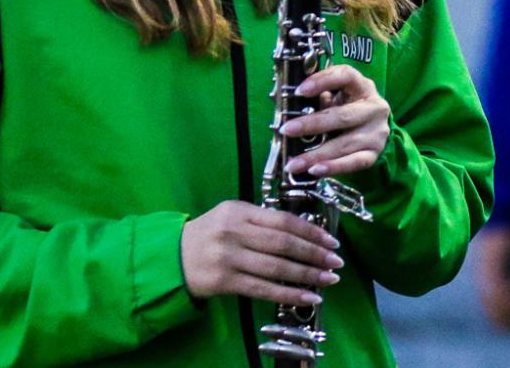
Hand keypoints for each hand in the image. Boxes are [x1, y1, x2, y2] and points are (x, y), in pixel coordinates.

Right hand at [181, 200, 342, 306]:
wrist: (173, 257)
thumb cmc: (210, 234)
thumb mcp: (232, 216)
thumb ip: (261, 221)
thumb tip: (303, 234)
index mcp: (239, 210)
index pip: (282, 220)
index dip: (310, 231)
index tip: (331, 240)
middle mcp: (234, 232)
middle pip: (282, 243)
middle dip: (314, 253)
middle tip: (336, 261)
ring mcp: (229, 258)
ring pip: (276, 268)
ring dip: (307, 275)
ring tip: (329, 279)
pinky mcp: (225, 281)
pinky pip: (264, 290)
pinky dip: (289, 294)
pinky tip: (308, 298)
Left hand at [279, 63, 389, 178]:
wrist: (374, 128)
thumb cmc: (349, 107)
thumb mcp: (338, 96)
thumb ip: (319, 97)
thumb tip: (287, 102)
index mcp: (363, 87)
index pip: (346, 76)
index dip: (323, 81)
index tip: (300, 90)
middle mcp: (374, 109)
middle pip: (342, 116)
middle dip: (311, 124)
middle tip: (287, 130)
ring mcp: (376, 133)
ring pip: (345, 144)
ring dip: (316, 155)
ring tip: (294, 163)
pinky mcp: (374, 154)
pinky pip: (353, 163)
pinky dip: (333, 167)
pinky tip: (314, 170)